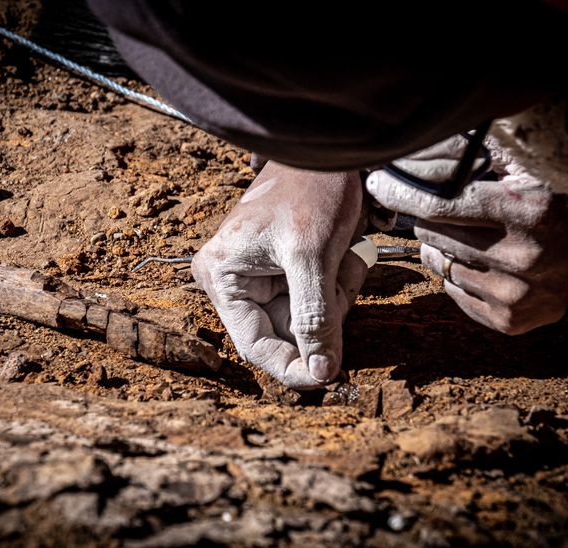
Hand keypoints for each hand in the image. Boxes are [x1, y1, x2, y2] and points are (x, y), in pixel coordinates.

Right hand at [192, 161, 366, 388]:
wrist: (331, 147)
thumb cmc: (310, 189)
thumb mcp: (311, 256)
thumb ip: (313, 317)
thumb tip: (320, 374)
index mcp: (223, 277)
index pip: (255, 345)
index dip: (292, 366)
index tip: (329, 379)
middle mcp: (235, 282)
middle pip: (287, 333)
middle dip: (323, 314)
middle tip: (341, 274)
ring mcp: (262, 277)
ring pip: (309, 319)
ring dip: (335, 296)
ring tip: (343, 256)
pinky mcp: (288, 272)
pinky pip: (319, 301)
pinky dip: (339, 285)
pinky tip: (345, 255)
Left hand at [365, 137, 567, 334]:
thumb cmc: (554, 217)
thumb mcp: (535, 181)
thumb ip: (489, 164)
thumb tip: (431, 152)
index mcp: (529, 212)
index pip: (445, 203)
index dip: (405, 193)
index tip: (379, 184)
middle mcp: (521, 256)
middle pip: (435, 233)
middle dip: (428, 219)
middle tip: (441, 212)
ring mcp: (512, 294)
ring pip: (439, 263)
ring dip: (440, 247)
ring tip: (466, 238)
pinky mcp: (505, 321)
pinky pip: (452, 291)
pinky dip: (455, 275)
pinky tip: (478, 265)